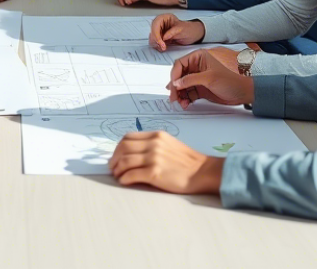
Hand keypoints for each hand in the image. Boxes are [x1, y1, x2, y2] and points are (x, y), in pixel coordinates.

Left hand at [109, 132, 223, 194]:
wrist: (202, 172)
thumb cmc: (188, 162)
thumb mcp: (169, 144)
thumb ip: (152, 145)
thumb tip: (133, 153)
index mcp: (156, 136)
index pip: (128, 137)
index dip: (118, 147)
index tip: (116, 156)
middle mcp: (153, 144)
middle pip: (123, 147)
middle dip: (114, 158)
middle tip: (113, 167)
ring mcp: (154, 157)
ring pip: (125, 160)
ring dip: (117, 169)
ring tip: (118, 175)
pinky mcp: (155, 172)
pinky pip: (131, 174)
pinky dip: (124, 178)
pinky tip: (124, 181)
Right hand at [149, 15, 203, 50]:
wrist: (192, 35)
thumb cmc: (189, 29)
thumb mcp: (182, 30)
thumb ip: (172, 32)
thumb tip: (164, 37)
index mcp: (165, 18)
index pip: (156, 24)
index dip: (156, 33)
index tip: (160, 42)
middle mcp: (161, 23)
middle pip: (152, 30)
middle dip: (156, 39)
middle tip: (162, 46)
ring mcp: (160, 30)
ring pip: (152, 37)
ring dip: (156, 43)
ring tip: (163, 47)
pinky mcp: (161, 37)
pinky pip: (155, 41)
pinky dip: (158, 45)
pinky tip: (163, 47)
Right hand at [167, 50, 253, 108]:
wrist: (242, 93)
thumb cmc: (230, 81)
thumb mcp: (209, 78)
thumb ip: (191, 79)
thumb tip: (176, 82)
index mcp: (198, 58)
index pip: (180, 64)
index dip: (174, 75)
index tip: (172, 86)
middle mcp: (196, 67)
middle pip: (179, 76)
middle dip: (175, 87)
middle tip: (173, 97)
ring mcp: (197, 78)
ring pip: (182, 86)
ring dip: (180, 95)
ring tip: (181, 103)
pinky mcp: (200, 88)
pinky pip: (188, 93)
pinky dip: (185, 99)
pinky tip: (186, 104)